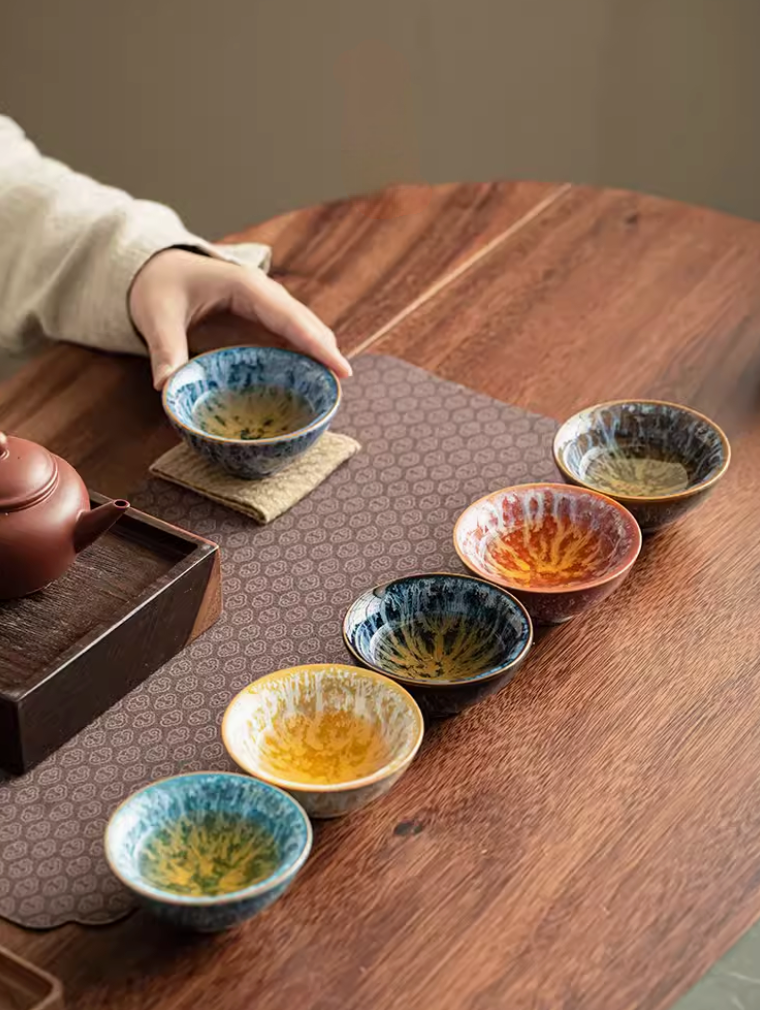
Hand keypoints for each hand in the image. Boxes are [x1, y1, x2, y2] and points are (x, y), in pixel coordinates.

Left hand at [128, 249, 351, 389]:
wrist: (157, 269)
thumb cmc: (160, 286)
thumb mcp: (156, 316)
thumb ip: (165, 350)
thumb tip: (166, 387)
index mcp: (245, 287)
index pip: (290, 317)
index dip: (317, 344)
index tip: (341, 369)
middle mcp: (264, 296)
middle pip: (307, 325)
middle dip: (326, 355)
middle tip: (341, 390)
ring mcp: (266, 310)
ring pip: (304, 334)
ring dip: (318, 360)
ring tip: (331, 394)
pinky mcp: (260, 325)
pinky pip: (289, 344)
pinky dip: (302, 363)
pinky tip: (308, 387)